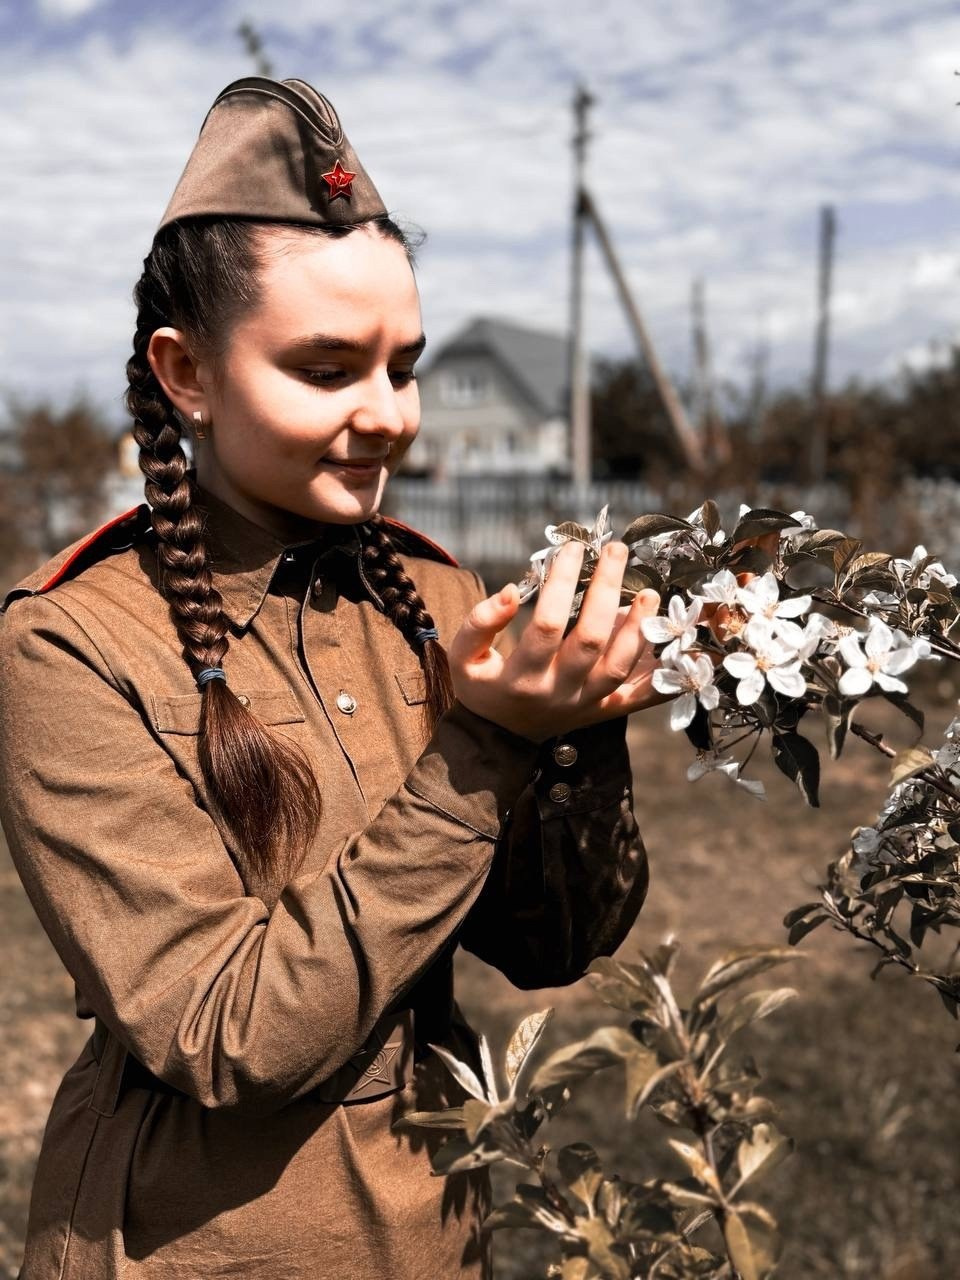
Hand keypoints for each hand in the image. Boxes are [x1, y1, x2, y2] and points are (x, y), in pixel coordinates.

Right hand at [448, 540, 663, 741]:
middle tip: (616, 551)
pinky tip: (681, 648)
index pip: (546, 624)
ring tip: (650, 591)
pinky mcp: (603, 711)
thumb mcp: (464, 657)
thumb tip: (511, 590)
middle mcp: (558, 692)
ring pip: (620, 668)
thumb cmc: (483, 687)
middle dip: (606, 591)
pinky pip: (640, 697)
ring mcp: (585, 704)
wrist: (500, 736)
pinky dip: (664, 676)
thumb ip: (479, 623)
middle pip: (591, 640)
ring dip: (639, 628)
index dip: (561, 583)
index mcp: (521, 677)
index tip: (572, 548)